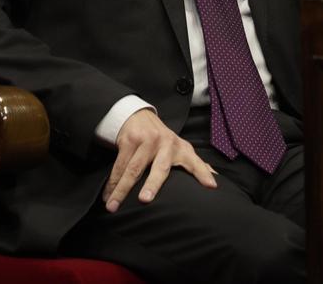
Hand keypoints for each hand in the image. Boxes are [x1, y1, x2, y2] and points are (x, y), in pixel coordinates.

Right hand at [102, 109, 216, 211]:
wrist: (139, 116)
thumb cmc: (161, 140)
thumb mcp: (179, 148)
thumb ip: (195, 164)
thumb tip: (215, 182)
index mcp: (181, 148)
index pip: (195, 162)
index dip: (203, 173)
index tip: (211, 187)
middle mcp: (166, 143)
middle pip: (159, 169)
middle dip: (152, 185)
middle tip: (145, 200)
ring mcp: (146, 140)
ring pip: (133, 170)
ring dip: (121, 189)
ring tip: (114, 206)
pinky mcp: (129, 140)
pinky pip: (119, 164)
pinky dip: (112, 182)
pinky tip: (107, 194)